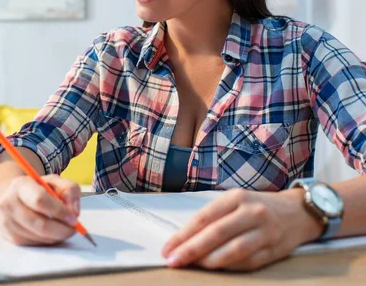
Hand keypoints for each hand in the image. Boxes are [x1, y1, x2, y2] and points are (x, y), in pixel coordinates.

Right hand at [0, 174, 80, 245]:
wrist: (12, 196)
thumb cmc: (36, 188)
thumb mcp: (55, 181)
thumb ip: (70, 190)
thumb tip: (74, 212)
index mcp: (20, 185)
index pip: (40, 200)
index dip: (59, 211)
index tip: (73, 218)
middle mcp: (9, 203)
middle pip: (39, 224)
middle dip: (61, 229)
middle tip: (73, 229)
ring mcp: (6, 221)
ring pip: (38, 236)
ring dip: (56, 236)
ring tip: (63, 228)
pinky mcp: (8, 236)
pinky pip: (33, 243)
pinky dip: (47, 240)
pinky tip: (51, 232)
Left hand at [161, 188, 323, 270]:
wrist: (299, 212)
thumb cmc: (258, 206)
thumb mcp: (235, 201)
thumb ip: (212, 217)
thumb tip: (183, 239)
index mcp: (237, 197)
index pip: (205, 217)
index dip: (183, 234)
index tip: (167, 248)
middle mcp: (252, 212)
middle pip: (216, 233)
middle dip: (191, 249)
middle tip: (173, 260)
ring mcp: (266, 232)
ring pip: (233, 250)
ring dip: (208, 261)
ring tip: (191, 265)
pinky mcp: (275, 250)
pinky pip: (248, 262)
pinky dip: (228, 267)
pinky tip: (213, 269)